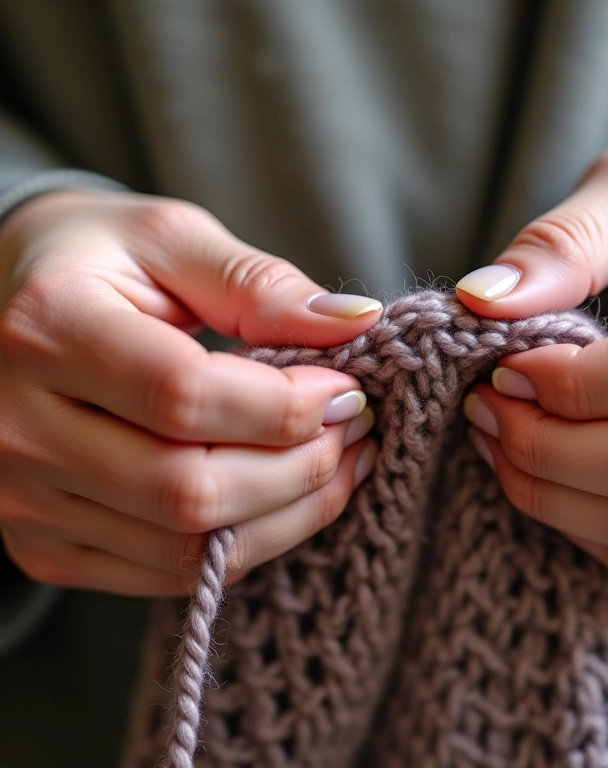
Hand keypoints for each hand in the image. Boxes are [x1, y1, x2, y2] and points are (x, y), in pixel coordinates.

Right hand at [0, 190, 381, 594]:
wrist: (6, 307)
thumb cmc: (94, 262)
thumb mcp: (170, 241)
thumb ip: (259, 285)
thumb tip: (357, 321)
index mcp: (49, 329)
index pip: (183, 396)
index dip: (284, 406)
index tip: (346, 390)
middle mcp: (19, 428)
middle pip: (187, 489)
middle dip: (300, 469)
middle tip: (354, 428)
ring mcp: (25, 500)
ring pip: (186, 547)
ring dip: (288, 514)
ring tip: (340, 462)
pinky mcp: (45, 544)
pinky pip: (166, 574)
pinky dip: (246, 544)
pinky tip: (287, 497)